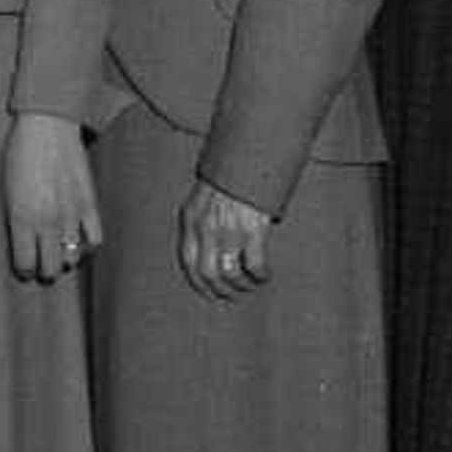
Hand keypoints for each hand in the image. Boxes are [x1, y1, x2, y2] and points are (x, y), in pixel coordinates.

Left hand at [2, 112, 98, 282]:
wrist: (47, 125)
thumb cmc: (20, 153)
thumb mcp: (5, 188)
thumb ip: (14, 220)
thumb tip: (21, 244)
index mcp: (20, 217)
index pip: (25, 264)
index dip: (25, 271)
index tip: (25, 269)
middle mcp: (46, 221)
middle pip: (50, 267)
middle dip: (44, 270)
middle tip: (42, 265)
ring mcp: (71, 214)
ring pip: (72, 259)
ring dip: (65, 261)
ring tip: (60, 255)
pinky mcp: (89, 204)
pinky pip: (95, 240)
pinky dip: (88, 247)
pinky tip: (80, 243)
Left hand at [176, 178, 275, 302]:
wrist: (249, 157)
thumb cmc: (228, 177)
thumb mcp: (202, 196)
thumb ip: (200, 221)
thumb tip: (205, 250)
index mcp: (191, 218)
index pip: (188, 261)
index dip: (198, 282)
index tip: (208, 292)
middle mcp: (207, 227)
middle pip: (208, 273)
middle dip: (221, 289)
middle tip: (232, 294)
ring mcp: (229, 229)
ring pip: (231, 273)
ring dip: (241, 285)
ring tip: (249, 285)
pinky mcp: (253, 230)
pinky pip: (255, 265)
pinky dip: (260, 276)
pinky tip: (264, 275)